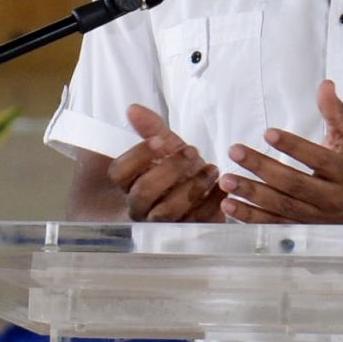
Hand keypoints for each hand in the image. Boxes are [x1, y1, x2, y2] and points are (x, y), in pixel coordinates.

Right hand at [110, 105, 225, 221]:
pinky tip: (223, 186)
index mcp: (129, 184)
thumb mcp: (169, 147)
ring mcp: (163, 223)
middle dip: (169, 170)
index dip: (138, 155)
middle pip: (142, 193)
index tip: (161, 140)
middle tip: (192, 152)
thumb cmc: (179, 168)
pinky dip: (212, 203)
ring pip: (167, 211)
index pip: (119, 172)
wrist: (204, 192)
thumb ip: (152, 129)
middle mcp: (140, 207)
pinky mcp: (188, 232)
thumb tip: (134, 109)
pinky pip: (197, 222)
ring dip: (192, 187)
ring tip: (212, 169)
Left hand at [218, 80, 342, 223]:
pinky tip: (229, 205)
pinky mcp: (301, 230)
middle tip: (235, 151)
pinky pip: (273, 224)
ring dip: (251, 194)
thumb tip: (325, 85)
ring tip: (226, 179)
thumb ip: (335, 113)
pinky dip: (250, 217)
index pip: (318, 159)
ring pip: (281, 206)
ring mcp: (315, 217)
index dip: (294, 147)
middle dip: (263, 168)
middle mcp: (331, 198)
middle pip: (294, 184)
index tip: (267, 133)